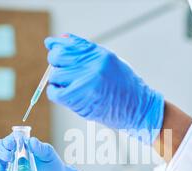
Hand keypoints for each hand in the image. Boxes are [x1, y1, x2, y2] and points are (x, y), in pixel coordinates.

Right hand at [0, 135, 79, 170]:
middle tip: (10, 159)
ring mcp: (1, 167)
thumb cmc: (52, 165)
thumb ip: (42, 148)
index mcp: (18, 145)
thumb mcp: (50, 155)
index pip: (7, 140)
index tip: (14, 146)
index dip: (8, 141)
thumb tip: (32, 141)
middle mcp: (7, 154)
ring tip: (1, 169)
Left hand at [45, 34, 164, 143]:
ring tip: (70, 87)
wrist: (139, 109)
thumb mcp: (111, 63)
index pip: (69, 43)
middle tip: (63, 72)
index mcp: (100, 54)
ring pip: (55, 75)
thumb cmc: (126, 88)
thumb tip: (62, 41)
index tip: (52, 47)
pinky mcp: (79, 98)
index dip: (57, 46)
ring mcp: (86, 81)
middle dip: (57, 64)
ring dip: (58, 82)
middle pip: (58, 57)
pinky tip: (64, 94)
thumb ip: (88, 53)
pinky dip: (56, 93)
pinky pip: (55, 92)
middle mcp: (93, 64)